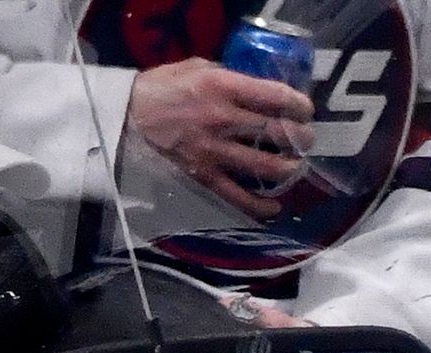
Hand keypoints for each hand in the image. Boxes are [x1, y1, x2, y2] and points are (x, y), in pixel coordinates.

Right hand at [124, 58, 313, 218]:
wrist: (125, 117)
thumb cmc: (162, 88)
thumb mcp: (196, 68)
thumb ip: (230, 77)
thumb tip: (261, 89)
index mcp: (221, 86)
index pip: (276, 96)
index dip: (300, 105)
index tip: (305, 110)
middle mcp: (222, 118)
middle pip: (280, 133)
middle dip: (302, 137)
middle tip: (304, 139)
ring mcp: (215, 151)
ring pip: (271, 168)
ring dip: (291, 170)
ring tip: (294, 167)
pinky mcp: (206, 177)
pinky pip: (243, 199)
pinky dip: (264, 207)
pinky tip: (274, 205)